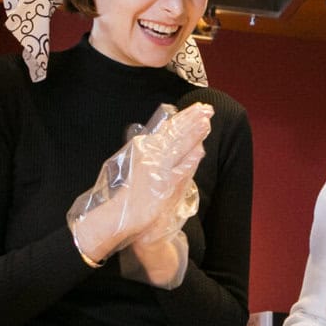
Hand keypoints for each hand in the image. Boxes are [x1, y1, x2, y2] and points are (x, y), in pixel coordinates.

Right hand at [70, 105, 211, 264]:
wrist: (118, 216)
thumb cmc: (126, 195)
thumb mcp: (134, 167)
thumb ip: (146, 154)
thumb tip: (158, 140)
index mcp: (143, 149)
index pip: (167, 131)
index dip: (182, 119)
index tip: (196, 109)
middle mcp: (150, 155)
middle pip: (175, 134)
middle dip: (192, 120)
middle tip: (208, 108)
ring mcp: (157, 169)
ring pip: (179, 147)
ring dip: (193, 134)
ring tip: (207, 121)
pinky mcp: (163, 184)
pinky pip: (180, 170)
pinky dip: (190, 159)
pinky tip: (200, 150)